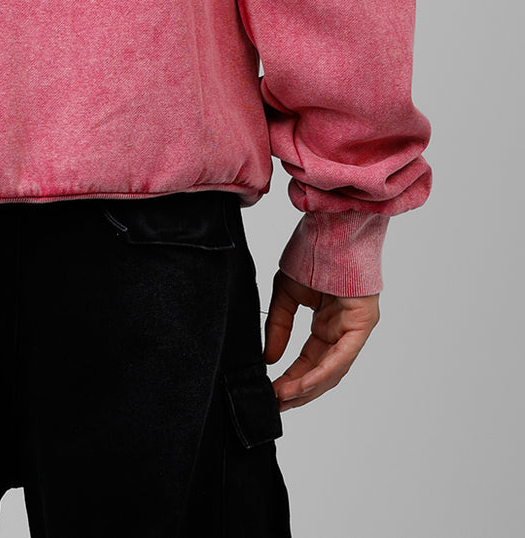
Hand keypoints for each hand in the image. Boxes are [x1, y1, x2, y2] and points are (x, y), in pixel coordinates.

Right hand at [263, 268, 379, 411]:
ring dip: (308, 387)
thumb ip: (278, 327)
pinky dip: (322, 372)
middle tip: (277, 405)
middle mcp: (343, 331)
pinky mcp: (362, 323)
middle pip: (323, 372)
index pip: (309, 362)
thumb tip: (270, 360)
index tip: (271, 393)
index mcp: (327, 325)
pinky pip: (342, 355)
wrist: (329, 228)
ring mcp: (354, 328)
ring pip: (333, 369)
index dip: (290, 379)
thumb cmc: (311, 254)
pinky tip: (304, 384)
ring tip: (285, 398)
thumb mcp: (285, 294)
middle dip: (299, 391)